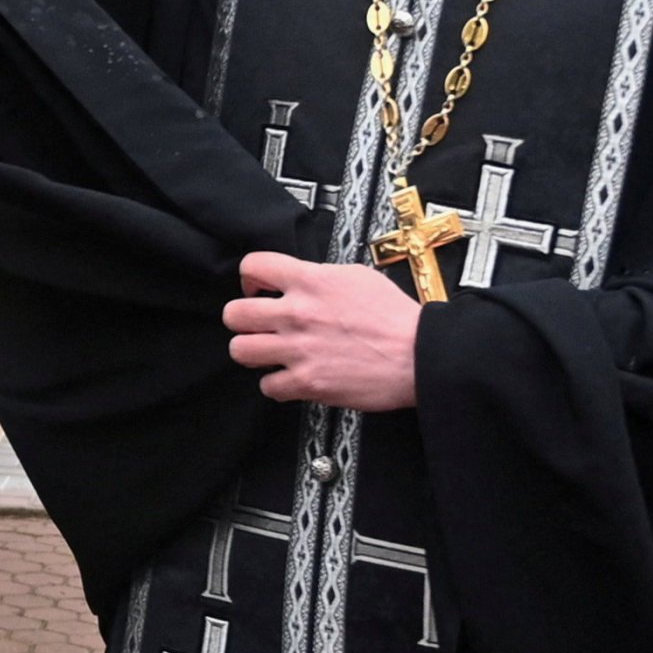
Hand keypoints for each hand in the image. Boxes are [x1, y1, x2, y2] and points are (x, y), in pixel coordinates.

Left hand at [225, 250, 420, 409]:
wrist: (419, 354)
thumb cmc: (395, 318)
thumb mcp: (357, 277)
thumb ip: (319, 276)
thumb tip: (300, 278)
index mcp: (310, 282)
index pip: (252, 266)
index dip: (250, 278)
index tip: (258, 289)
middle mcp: (297, 314)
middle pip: (233, 314)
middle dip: (242, 320)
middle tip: (259, 325)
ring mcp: (298, 349)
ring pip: (240, 350)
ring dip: (253, 352)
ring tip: (270, 352)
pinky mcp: (306, 382)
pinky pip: (266, 386)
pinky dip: (277, 385)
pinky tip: (291, 377)